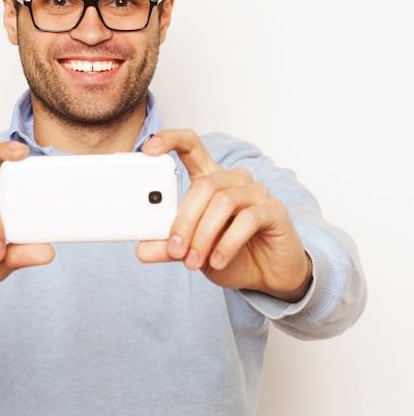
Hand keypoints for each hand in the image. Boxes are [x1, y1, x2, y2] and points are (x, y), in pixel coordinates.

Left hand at [137, 130, 311, 301]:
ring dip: (203, 235)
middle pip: (202, 185)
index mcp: (210, 180)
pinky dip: (227, 243)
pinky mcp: (274, 210)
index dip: (170, 140)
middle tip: (176, 249)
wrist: (267, 275)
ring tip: (193, 261)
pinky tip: (217, 261)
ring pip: (222, 202)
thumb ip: (169, 247)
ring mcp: (256, 192)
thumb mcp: (192, 251)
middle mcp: (233, 180)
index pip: (191, 146)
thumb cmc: (231, 254)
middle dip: (184, 220)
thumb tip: (142, 250)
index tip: (149, 149)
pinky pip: (247, 220)